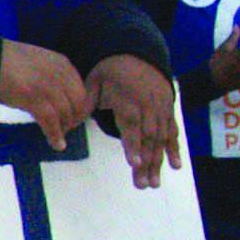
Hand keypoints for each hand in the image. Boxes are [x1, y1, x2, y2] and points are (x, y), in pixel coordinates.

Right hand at [0, 41, 90, 151]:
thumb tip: (56, 97)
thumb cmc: (4, 62)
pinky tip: (56, 144)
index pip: (81, 90)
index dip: (80, 108)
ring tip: (59, 139)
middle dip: (74, 120)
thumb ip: (50, 76)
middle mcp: (59, 73)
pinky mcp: (32, 98)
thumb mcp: (36, 63)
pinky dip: (55, 135)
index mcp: (61, 64)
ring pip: (65, 113)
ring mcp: (46, 85)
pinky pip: (50, 121)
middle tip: (66, 130)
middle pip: (77, 103)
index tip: (74, 119)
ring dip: (64, 129)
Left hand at [89, 53, 178, 189]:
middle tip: (142, 185)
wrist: (137, 55)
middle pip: (148, 138)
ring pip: (161, 138)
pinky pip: (173, 131)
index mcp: (128, 100)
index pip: (131, 125)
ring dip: (159, 162)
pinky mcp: (168, 110)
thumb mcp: (92, 83)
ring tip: (153, 183)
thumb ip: (83, 104)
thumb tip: (63, 126)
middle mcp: (148, 106)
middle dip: (146, 163)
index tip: (135, 163)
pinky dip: (174, 149)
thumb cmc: (109, 73)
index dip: (133, 145)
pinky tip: (176, 166)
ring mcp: (161, 109)